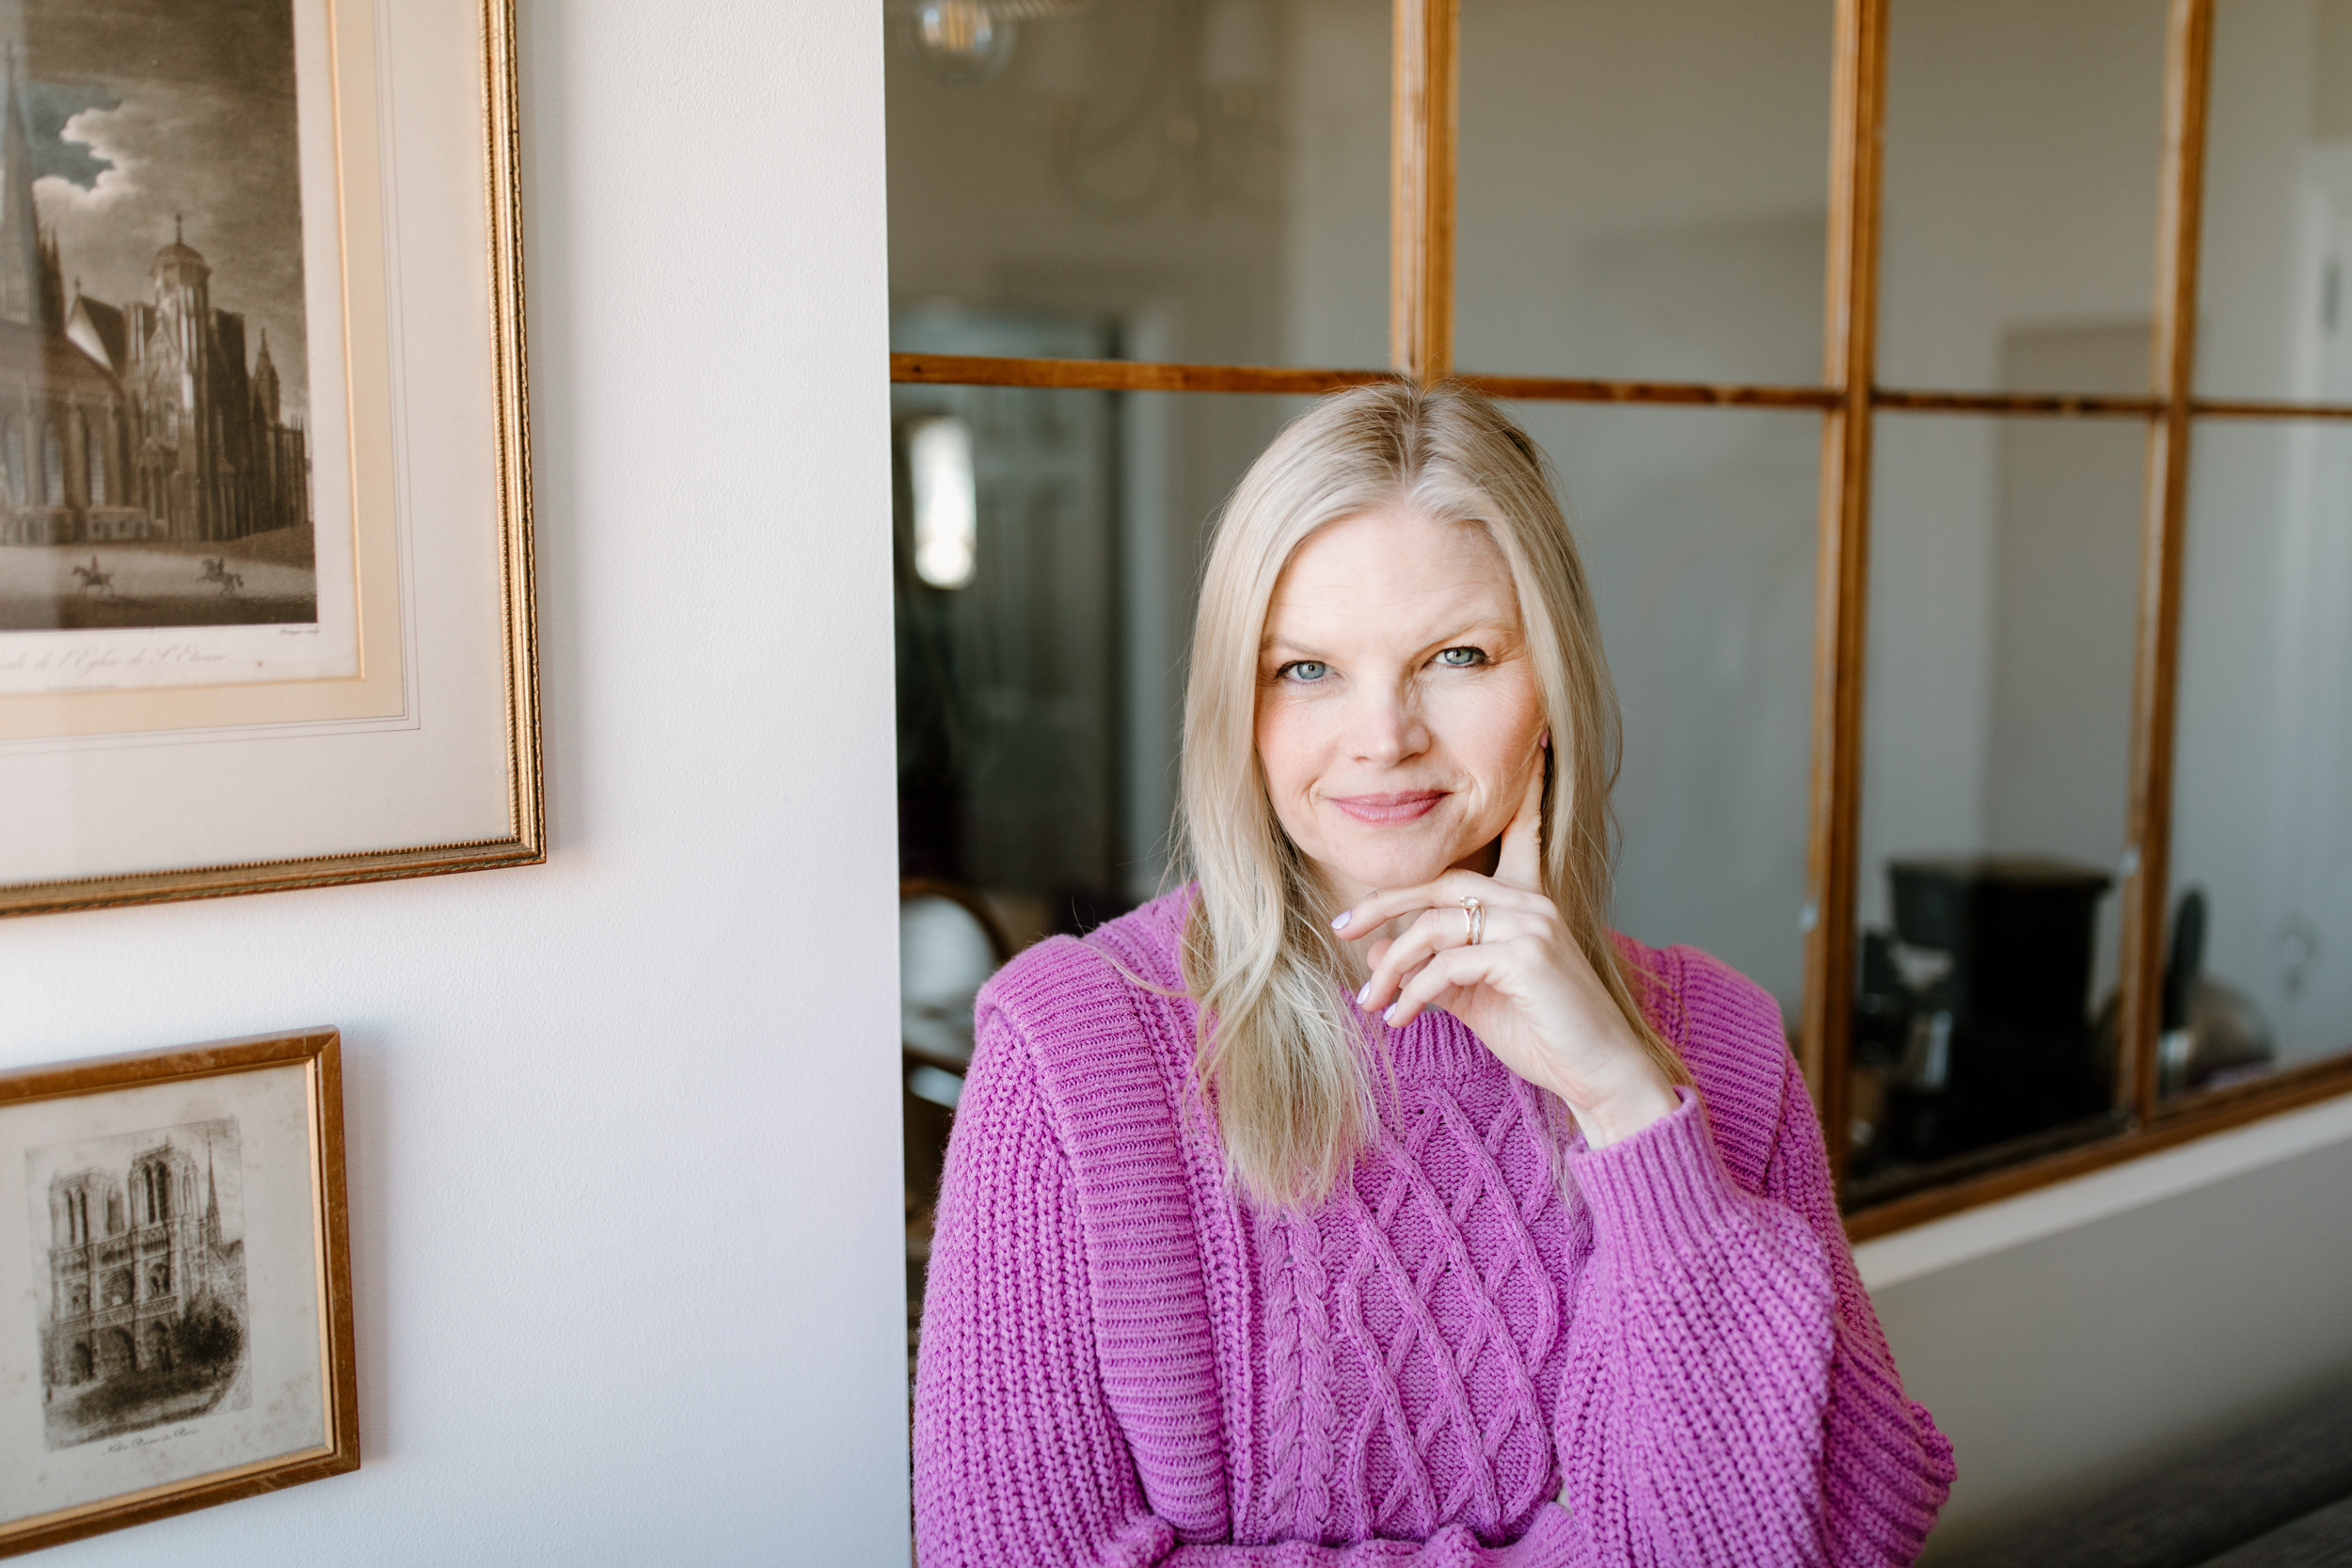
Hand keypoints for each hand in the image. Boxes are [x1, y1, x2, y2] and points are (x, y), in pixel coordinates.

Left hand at [1332, 759, 1676, 1147]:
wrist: (1599, 1074)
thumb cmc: (1544, 1034)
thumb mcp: (1476, 998)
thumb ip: (1432, 971)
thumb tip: (1376, 953)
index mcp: (1529, 901)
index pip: (1523, 833)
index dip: (1526, 794)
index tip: (1538, 748)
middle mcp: (1533, 902)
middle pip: (1440, 883)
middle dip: (1383, 904)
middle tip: (1340, 927)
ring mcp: (1532, 925)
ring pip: (1434, 927)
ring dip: (1391, 968)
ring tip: (1370, 1002)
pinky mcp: (1526, 956)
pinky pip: (1447, 966)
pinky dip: (1414, 993)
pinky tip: (1400, 1018)